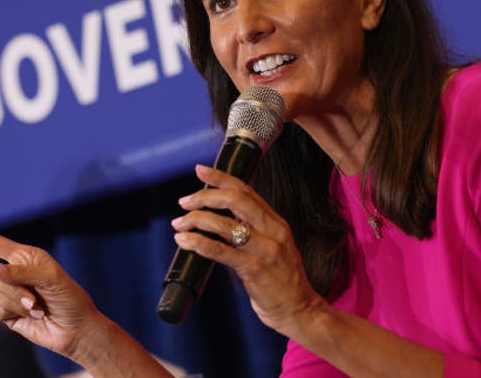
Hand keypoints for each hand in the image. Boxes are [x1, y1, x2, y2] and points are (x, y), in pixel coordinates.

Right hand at [0, 223, 99, 362]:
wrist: (74, 329)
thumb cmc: (69, 298)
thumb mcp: (51, 278)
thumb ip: (22, 272)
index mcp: (24, 256)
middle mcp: (12, 272)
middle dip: (13, 289)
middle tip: (37, 300)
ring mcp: (6, 293)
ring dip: (15, 304)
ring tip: (37, 309)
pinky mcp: (3, 312)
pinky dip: (6, 314)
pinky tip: (25, 318)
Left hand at [170, 164, 327, 335]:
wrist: (301, 311)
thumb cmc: (283, 281)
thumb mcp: (275, 248)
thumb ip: (255, 231)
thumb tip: (220, 219)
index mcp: (277, 223)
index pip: (247, 191)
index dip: (221, 177)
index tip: (200, 170)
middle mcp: (273, 231)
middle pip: (235, 200)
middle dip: (206, 195)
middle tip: (184, 201)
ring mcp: (265, 250)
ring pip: (224, 224)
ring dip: (196, 220)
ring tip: (179, 224)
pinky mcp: (254, 269)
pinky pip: (220, 251)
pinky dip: (198, 242)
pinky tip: (184, 241)